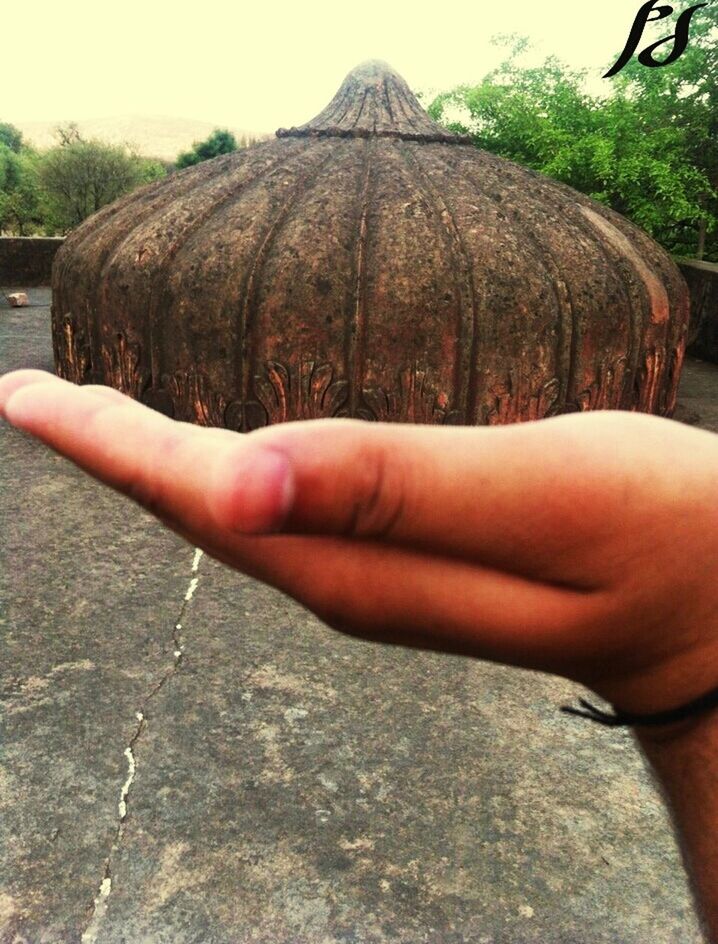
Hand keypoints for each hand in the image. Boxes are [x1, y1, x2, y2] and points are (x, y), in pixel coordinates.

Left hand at [2, 369, 717, 718]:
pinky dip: (226, 472)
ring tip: (93, 421)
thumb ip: (396, 485)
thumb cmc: (657, 539)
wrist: (713, 609)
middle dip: (109, 452)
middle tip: (31, 397)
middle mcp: (346, 578)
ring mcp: (375, 574)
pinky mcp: (407, 557)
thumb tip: (238, 476)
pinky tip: (217, 456)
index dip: (108, 444)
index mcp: (361, 560)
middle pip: (199, 510)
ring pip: (235, 513)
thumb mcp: (542, 494)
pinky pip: (285, 510)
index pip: (203, 495)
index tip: (24, 397)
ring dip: (157, 463)